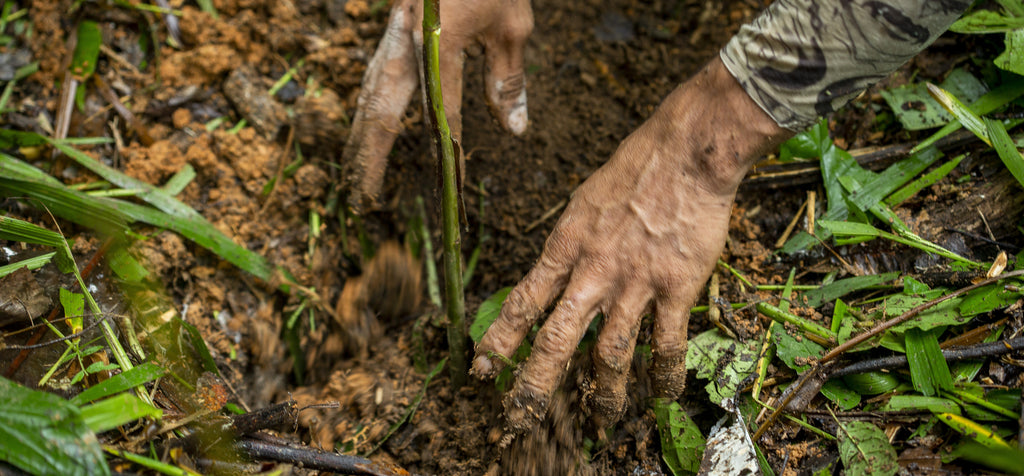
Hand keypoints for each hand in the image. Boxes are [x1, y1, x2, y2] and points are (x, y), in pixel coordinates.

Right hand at [342, 0, 533, 209]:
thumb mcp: (512, 24)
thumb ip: (508, 78)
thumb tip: (513, 131)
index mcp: (439, 42)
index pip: (444, 115)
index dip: (449, 156)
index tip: (453, 191)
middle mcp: (406, 41)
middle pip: (381, 110)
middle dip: (371, 156)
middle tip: (363, 197)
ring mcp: (393, 33)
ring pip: (369, 93)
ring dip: (361, 136)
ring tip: (355, 174)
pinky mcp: (392, 28)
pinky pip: (374, 77)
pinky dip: (368, 108)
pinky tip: (368, 128)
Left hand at [471, 57, 792, 439]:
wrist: (686, 152)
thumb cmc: (634, 170)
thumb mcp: (582, 203)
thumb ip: (568, 245)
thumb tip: (553, 276)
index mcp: (565, 247)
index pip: (523, 303)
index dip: (500, 342)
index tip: (482, 371)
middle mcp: (593, 271)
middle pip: (556, 341)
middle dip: (535, 385)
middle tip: (522, 418)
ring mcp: (635, 282)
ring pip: (611, 354)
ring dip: (604, 394)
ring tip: (602, 418)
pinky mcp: (677, 287)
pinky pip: (666, 343)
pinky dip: (663, 375)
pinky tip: (662, 395)